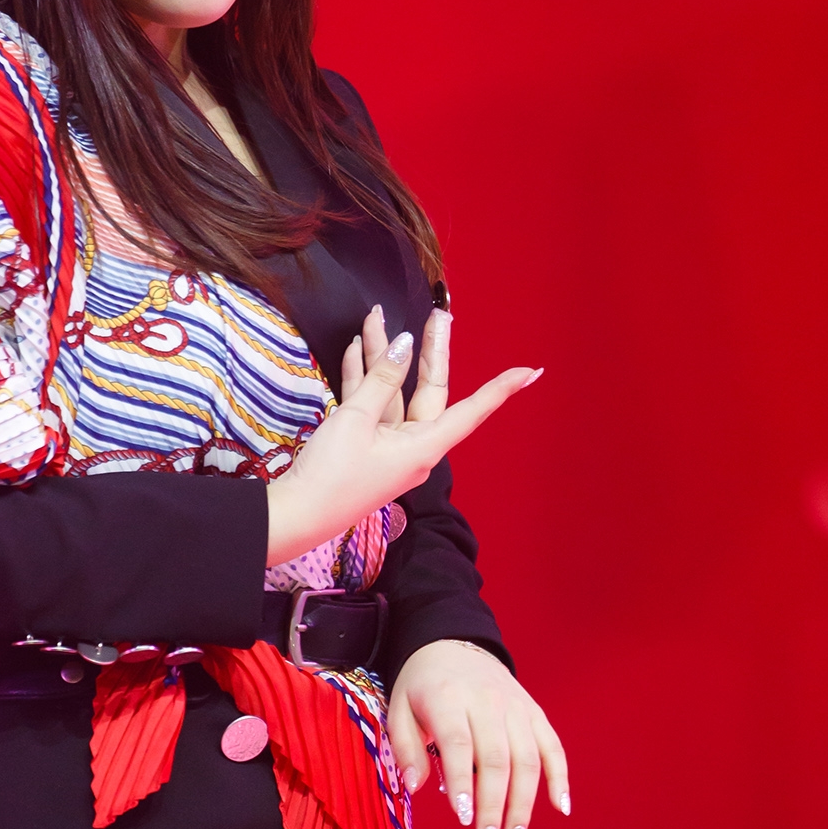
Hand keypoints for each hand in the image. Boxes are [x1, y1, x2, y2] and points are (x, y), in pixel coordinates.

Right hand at [266, 305, 538, 567]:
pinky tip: (357, 349)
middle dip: (429, 351)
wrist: (297, 514)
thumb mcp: (357, 419)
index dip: (499, 389)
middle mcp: (413, 445)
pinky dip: (364, 379)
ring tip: (376, 318)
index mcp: (424, 446)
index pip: (471, 410)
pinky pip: (371, 406)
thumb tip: (404, 345)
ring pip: (393, 393)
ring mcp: (388, 446)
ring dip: (383, 358)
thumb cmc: (333, 473)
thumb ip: (381, 379)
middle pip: (428, 390)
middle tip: (439, 314)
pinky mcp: (364, 446)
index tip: (530, 372)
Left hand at [388, 639, 569, 828]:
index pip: (460, 744)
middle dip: (495, 807)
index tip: (464, 818)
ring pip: (528, 759)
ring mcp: (516, 707)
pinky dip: (560, 777)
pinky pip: (553, 746)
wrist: (452, 644)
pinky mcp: (534, 713)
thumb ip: (404, 747)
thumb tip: (413, 786)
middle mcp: (488, 702)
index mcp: (449, 698)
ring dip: (524, 805)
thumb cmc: (422, 686)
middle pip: (497, 759)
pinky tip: (560, 808)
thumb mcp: (399, 708)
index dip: (463, 782)